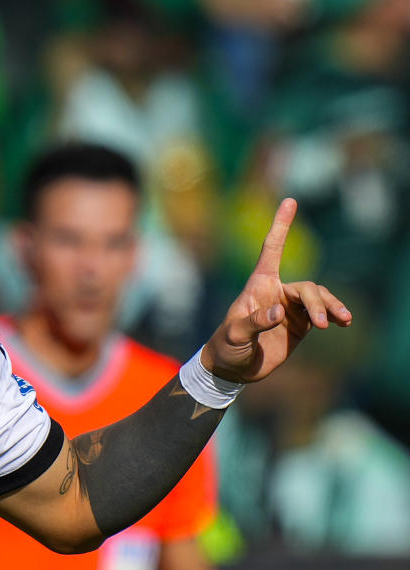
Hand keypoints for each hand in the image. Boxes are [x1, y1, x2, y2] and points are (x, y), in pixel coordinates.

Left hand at [202, 198, 351, 381]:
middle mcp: (276, 292)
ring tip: (340, 322)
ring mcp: (290, 308)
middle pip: (306, 287)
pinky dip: (335, 314)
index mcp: (257, 286)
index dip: (280, 226)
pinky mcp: (300, 324)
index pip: (270, 250)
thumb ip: (255, 322)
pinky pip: (323, 313)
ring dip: (331, 308)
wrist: (233, 368)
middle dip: (317, 302)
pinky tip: (344, 322)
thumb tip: (280, 312)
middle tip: (321, 325)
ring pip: (319, 298)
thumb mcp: (234, 334)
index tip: (290, 201)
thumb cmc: (227, 346)